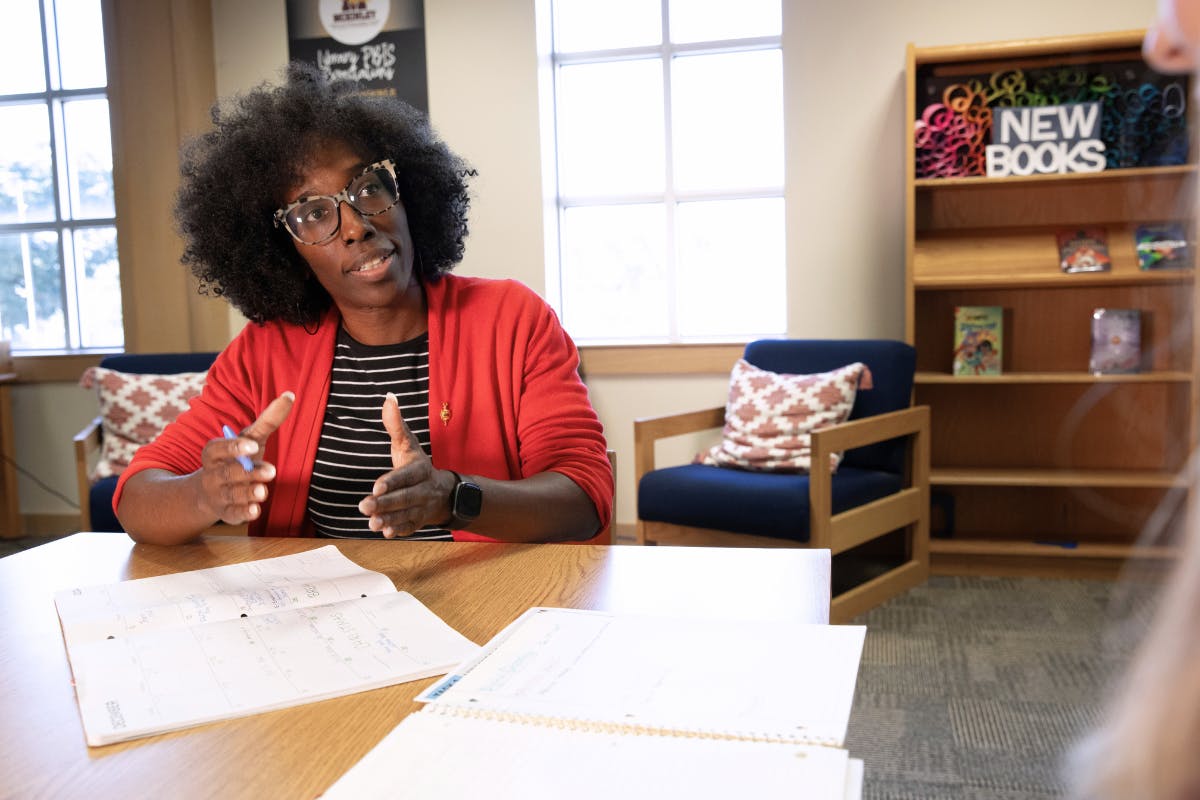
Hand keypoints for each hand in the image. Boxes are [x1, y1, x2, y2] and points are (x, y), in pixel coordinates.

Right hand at [198, 391, 294, 524]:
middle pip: (228, 473)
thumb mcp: (249, 439)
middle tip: (271, 470)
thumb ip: (267, 420)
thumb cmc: (236, 458)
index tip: (252, 445)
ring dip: (248, 493)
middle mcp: (212, 474)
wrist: (209, 492)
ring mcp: (217, 495)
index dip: (233, 447)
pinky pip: (233, 514)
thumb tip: (290, 395)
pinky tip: (256, 510)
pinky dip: (244, 512)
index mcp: (213, 453)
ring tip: (264, 491)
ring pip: (231, 494)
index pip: (217, 448)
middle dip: (249, 473)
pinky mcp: (226, 512)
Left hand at [358, 392, 454, 537]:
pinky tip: (385, 533)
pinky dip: (398, 530)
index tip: (376, 486)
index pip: (406, 476)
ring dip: (389, 519)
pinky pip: (410, 527)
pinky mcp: (418, 521)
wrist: (444, 491)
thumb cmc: (416, 464)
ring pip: (406, 515)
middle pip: (405, 498)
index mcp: (420, 469)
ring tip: (371, 522)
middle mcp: (423, 490)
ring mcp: (422, 508)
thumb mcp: (408, 444)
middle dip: (385, 503)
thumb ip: (395, 424)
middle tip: (364, 506)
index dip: (392, 481)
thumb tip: (389, 397)